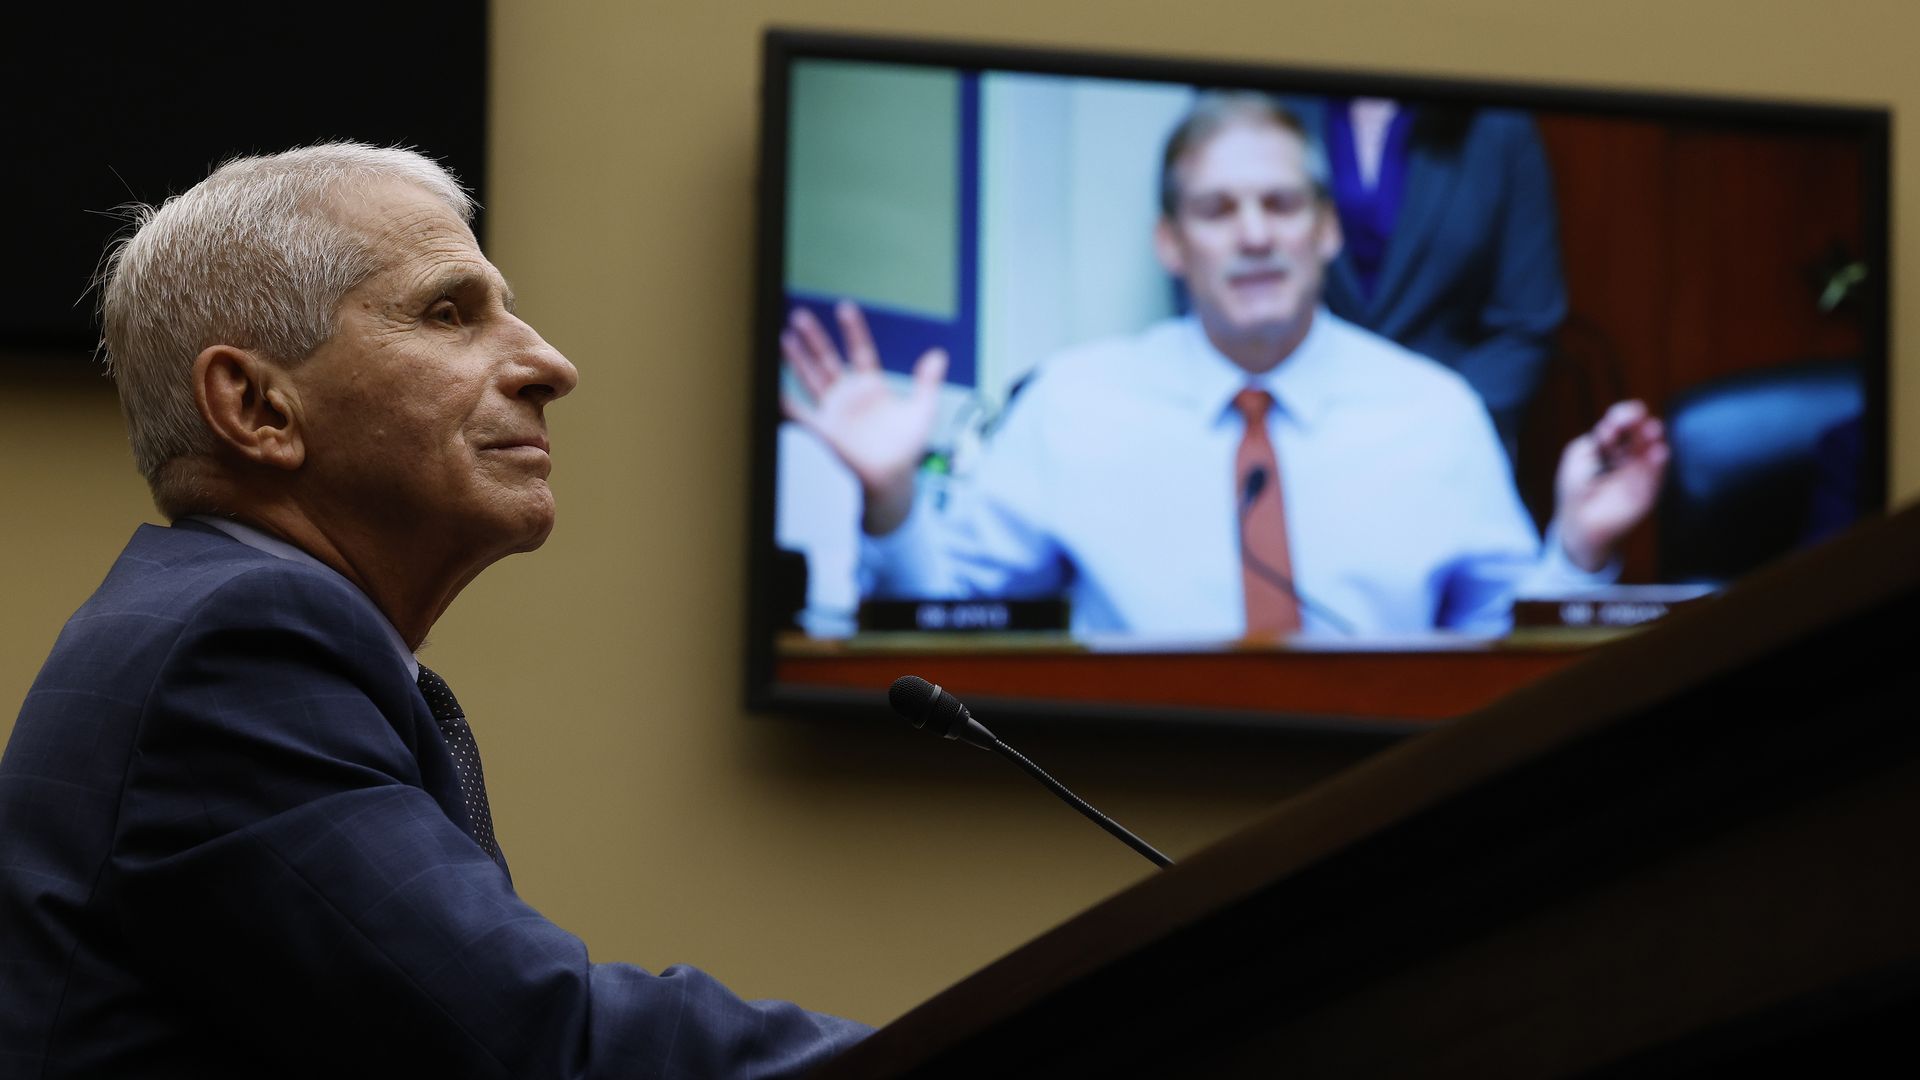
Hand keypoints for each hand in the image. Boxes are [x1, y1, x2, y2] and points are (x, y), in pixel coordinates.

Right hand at [782, 301, 947, 534]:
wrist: (892, 479)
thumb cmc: (907, 449)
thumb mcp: (922, 410)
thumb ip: (927, 383)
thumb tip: (938, 355)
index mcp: (871, 387)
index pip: (860, 350)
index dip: (852, 330)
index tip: (844, 309)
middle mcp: (849, 395)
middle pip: (827, 360)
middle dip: (814, 339)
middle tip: (800, 317)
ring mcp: (834, 411)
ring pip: (811, 378)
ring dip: (797, 359)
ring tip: (784, 338)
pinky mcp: (823, 429)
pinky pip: (800, 413)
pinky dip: (785, 403)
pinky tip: (772, 387)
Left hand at [1551, 399, 1669, 571]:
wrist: (1579, 522)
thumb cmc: (1575, 488)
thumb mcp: (1578, 455)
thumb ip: (1595, 439)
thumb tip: (1610, 426)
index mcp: (1612, 447)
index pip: (1622, 426)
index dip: (1621, 417)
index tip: (1614, 418)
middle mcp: (1629, 458)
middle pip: (1639, 435)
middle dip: (1639, 425)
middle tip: (1636, 417)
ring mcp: (1639, 474)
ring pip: (1651, 452)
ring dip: (1653, 440)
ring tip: (1652, 429)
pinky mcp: (1647, 493)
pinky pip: (1657, 476)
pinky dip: (1659, 463)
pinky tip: (1659, 452)